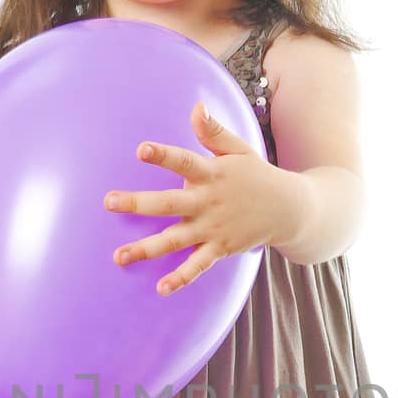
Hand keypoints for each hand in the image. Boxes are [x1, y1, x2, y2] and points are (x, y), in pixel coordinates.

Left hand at [103, 102, 290, 296]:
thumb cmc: (256, 175)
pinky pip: (197, 266)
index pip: (184, 161)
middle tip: (109, 202)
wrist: (288, 209)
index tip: (141, 150)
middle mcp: (208, 202)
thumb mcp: (239, 149)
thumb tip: (196, 108)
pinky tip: (161, 288)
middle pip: (169, 203)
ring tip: (119, 256)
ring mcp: (213, 228)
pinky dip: (181, 278)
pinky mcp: (220, 249)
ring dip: (147, 249)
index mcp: (212, 174)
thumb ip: (214, 132)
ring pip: (175, 240)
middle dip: (138, 203)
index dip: (163, 156)